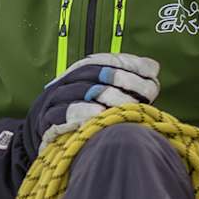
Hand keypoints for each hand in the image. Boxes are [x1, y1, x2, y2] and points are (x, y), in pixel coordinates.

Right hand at [23, 53, 159, 152]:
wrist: (46, 139)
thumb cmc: (83, 119)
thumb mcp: (106, 96)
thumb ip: (128, 81)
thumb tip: (152, 67)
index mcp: (78, 74)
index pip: (103, 59)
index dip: (127, 62)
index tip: (151, 72)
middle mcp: (65, 82)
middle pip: (93, 72)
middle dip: (122, 78)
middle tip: (146, 92)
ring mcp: (55, 101)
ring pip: (80, 90)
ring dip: (107, 95)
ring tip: (128, 104)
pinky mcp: (48, 122)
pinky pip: (64, 114)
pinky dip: (82, 112)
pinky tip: (100, 114)